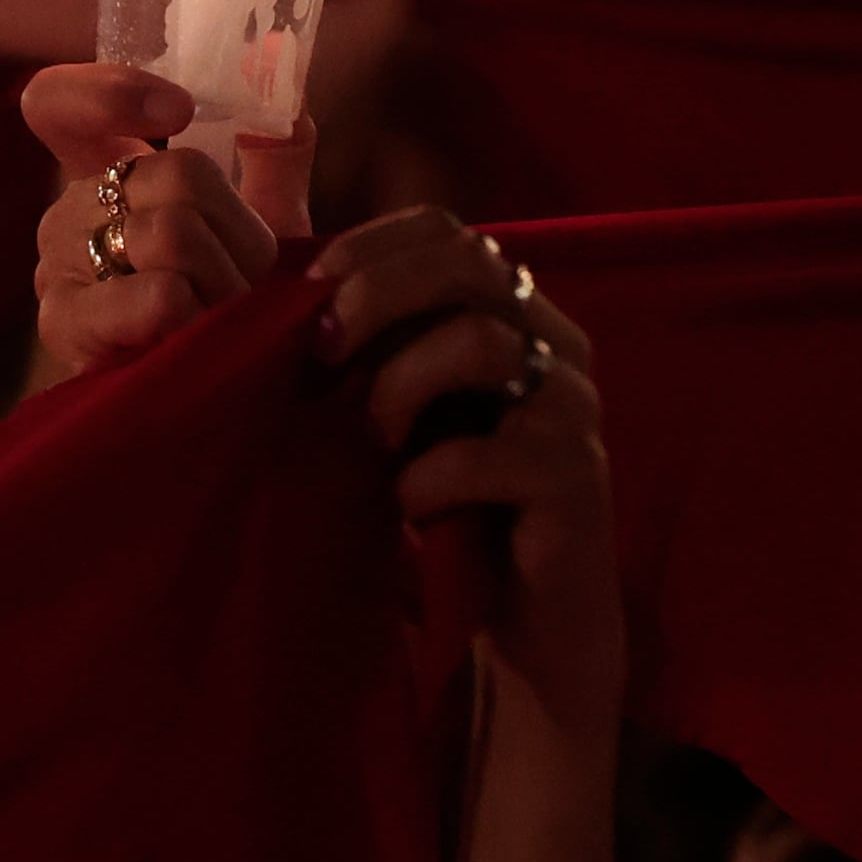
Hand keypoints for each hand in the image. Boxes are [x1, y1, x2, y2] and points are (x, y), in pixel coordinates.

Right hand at [24, 66, 278, 388]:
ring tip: (224, 319)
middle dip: (240, 234)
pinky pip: (160, 294)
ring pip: (173, 232)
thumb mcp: (264, 230)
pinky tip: (197, 343)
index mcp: (103, 176)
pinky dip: (203, 318)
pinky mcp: (65, 324)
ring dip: (228, 283)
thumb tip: (290, 102)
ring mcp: (58, 269)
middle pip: (176, 173)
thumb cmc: (232, 311)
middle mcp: (68, 212)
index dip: (111, 91)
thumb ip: (277, 158)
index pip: (59, 103)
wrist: (215, 406)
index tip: (179, 112)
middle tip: (244, 284)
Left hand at [310, 210, 617, 731]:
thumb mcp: (402, 412)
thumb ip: (372, 348)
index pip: (446, 229)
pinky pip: (488, 451)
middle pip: (470, 263)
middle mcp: (558, 343)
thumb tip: (283, 292)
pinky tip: (408, 509)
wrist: (520, 632)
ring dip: (399, 388)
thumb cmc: (447, 510)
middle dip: (378, 297)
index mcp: (513, 312)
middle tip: (324, 354)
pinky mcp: (577, 478)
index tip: (311, 293)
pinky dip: (427, 478)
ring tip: (370, 444)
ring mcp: (574, 408)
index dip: (370, 247)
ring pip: (482, 342)